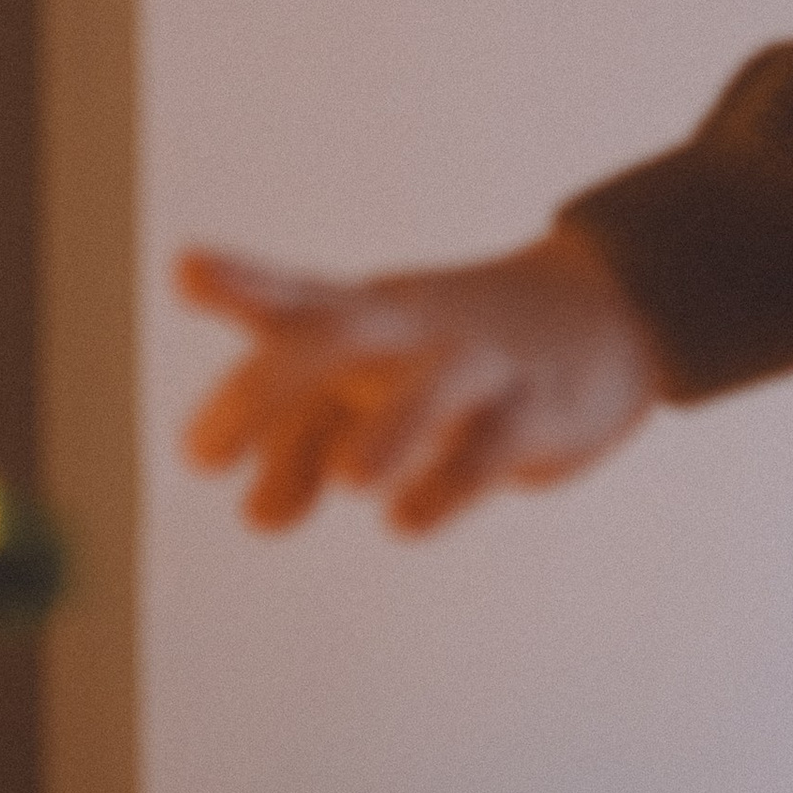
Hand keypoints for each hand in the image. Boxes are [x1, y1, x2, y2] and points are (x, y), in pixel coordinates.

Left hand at [177, 222, 656, 532]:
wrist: (606, 316)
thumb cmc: (454, 355)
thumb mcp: (376, 382)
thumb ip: (304, 440)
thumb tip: (258, 516)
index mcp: (368, 314)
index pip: (297, 298)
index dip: (243, 281)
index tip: (187, 270)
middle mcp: (416, 330)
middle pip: (339, 340)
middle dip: (268, 389)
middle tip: (197, 456)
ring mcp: (482, 364)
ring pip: (433, 385)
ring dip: (390, 428)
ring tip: (348, 482)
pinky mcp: (539, 412)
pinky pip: (494, 446)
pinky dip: (449, 483)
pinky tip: (405, 522)